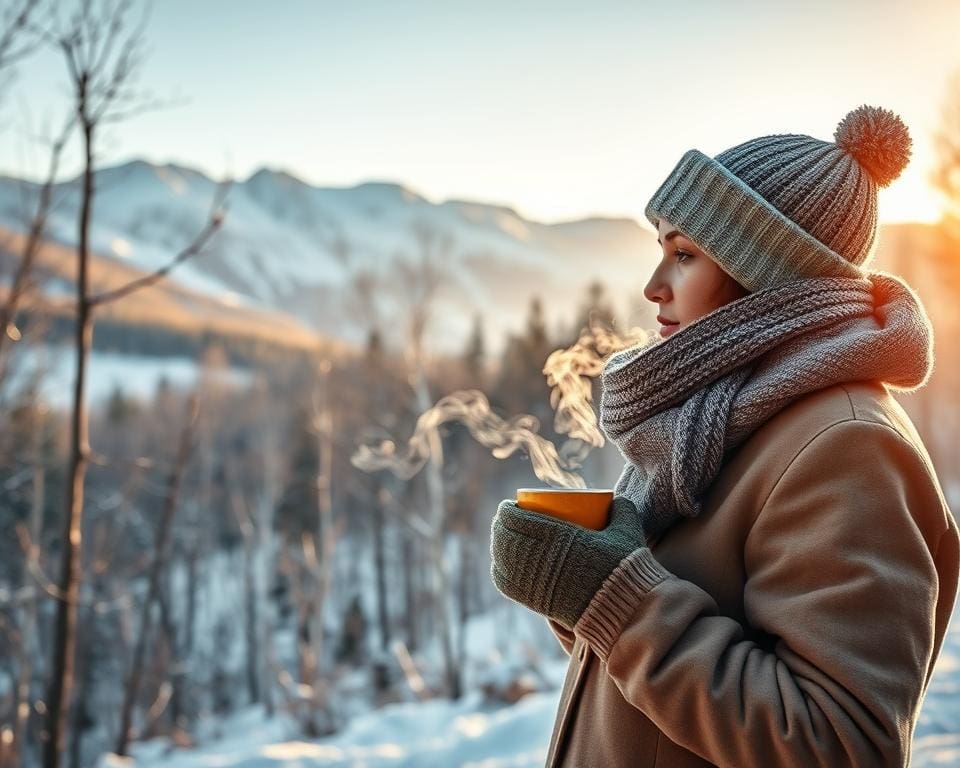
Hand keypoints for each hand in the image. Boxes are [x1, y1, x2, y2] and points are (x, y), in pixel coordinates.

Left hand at [489, 495, 645, 629]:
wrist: (621, 609)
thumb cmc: (623, 568)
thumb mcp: (627, 532)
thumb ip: (623, 509)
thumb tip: (615, 499)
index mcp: (557, 536)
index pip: (516, 517)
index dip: (506, 509)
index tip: (510, 505)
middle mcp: (539, 557)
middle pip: (505, 536)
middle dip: (499, 525)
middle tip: (506, 520)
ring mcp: (533, 580)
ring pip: (501, 558)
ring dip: (497, 546)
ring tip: (502, 539)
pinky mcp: (533, 601)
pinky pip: (504, 583)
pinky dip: (498, 571)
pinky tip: (500, 564)